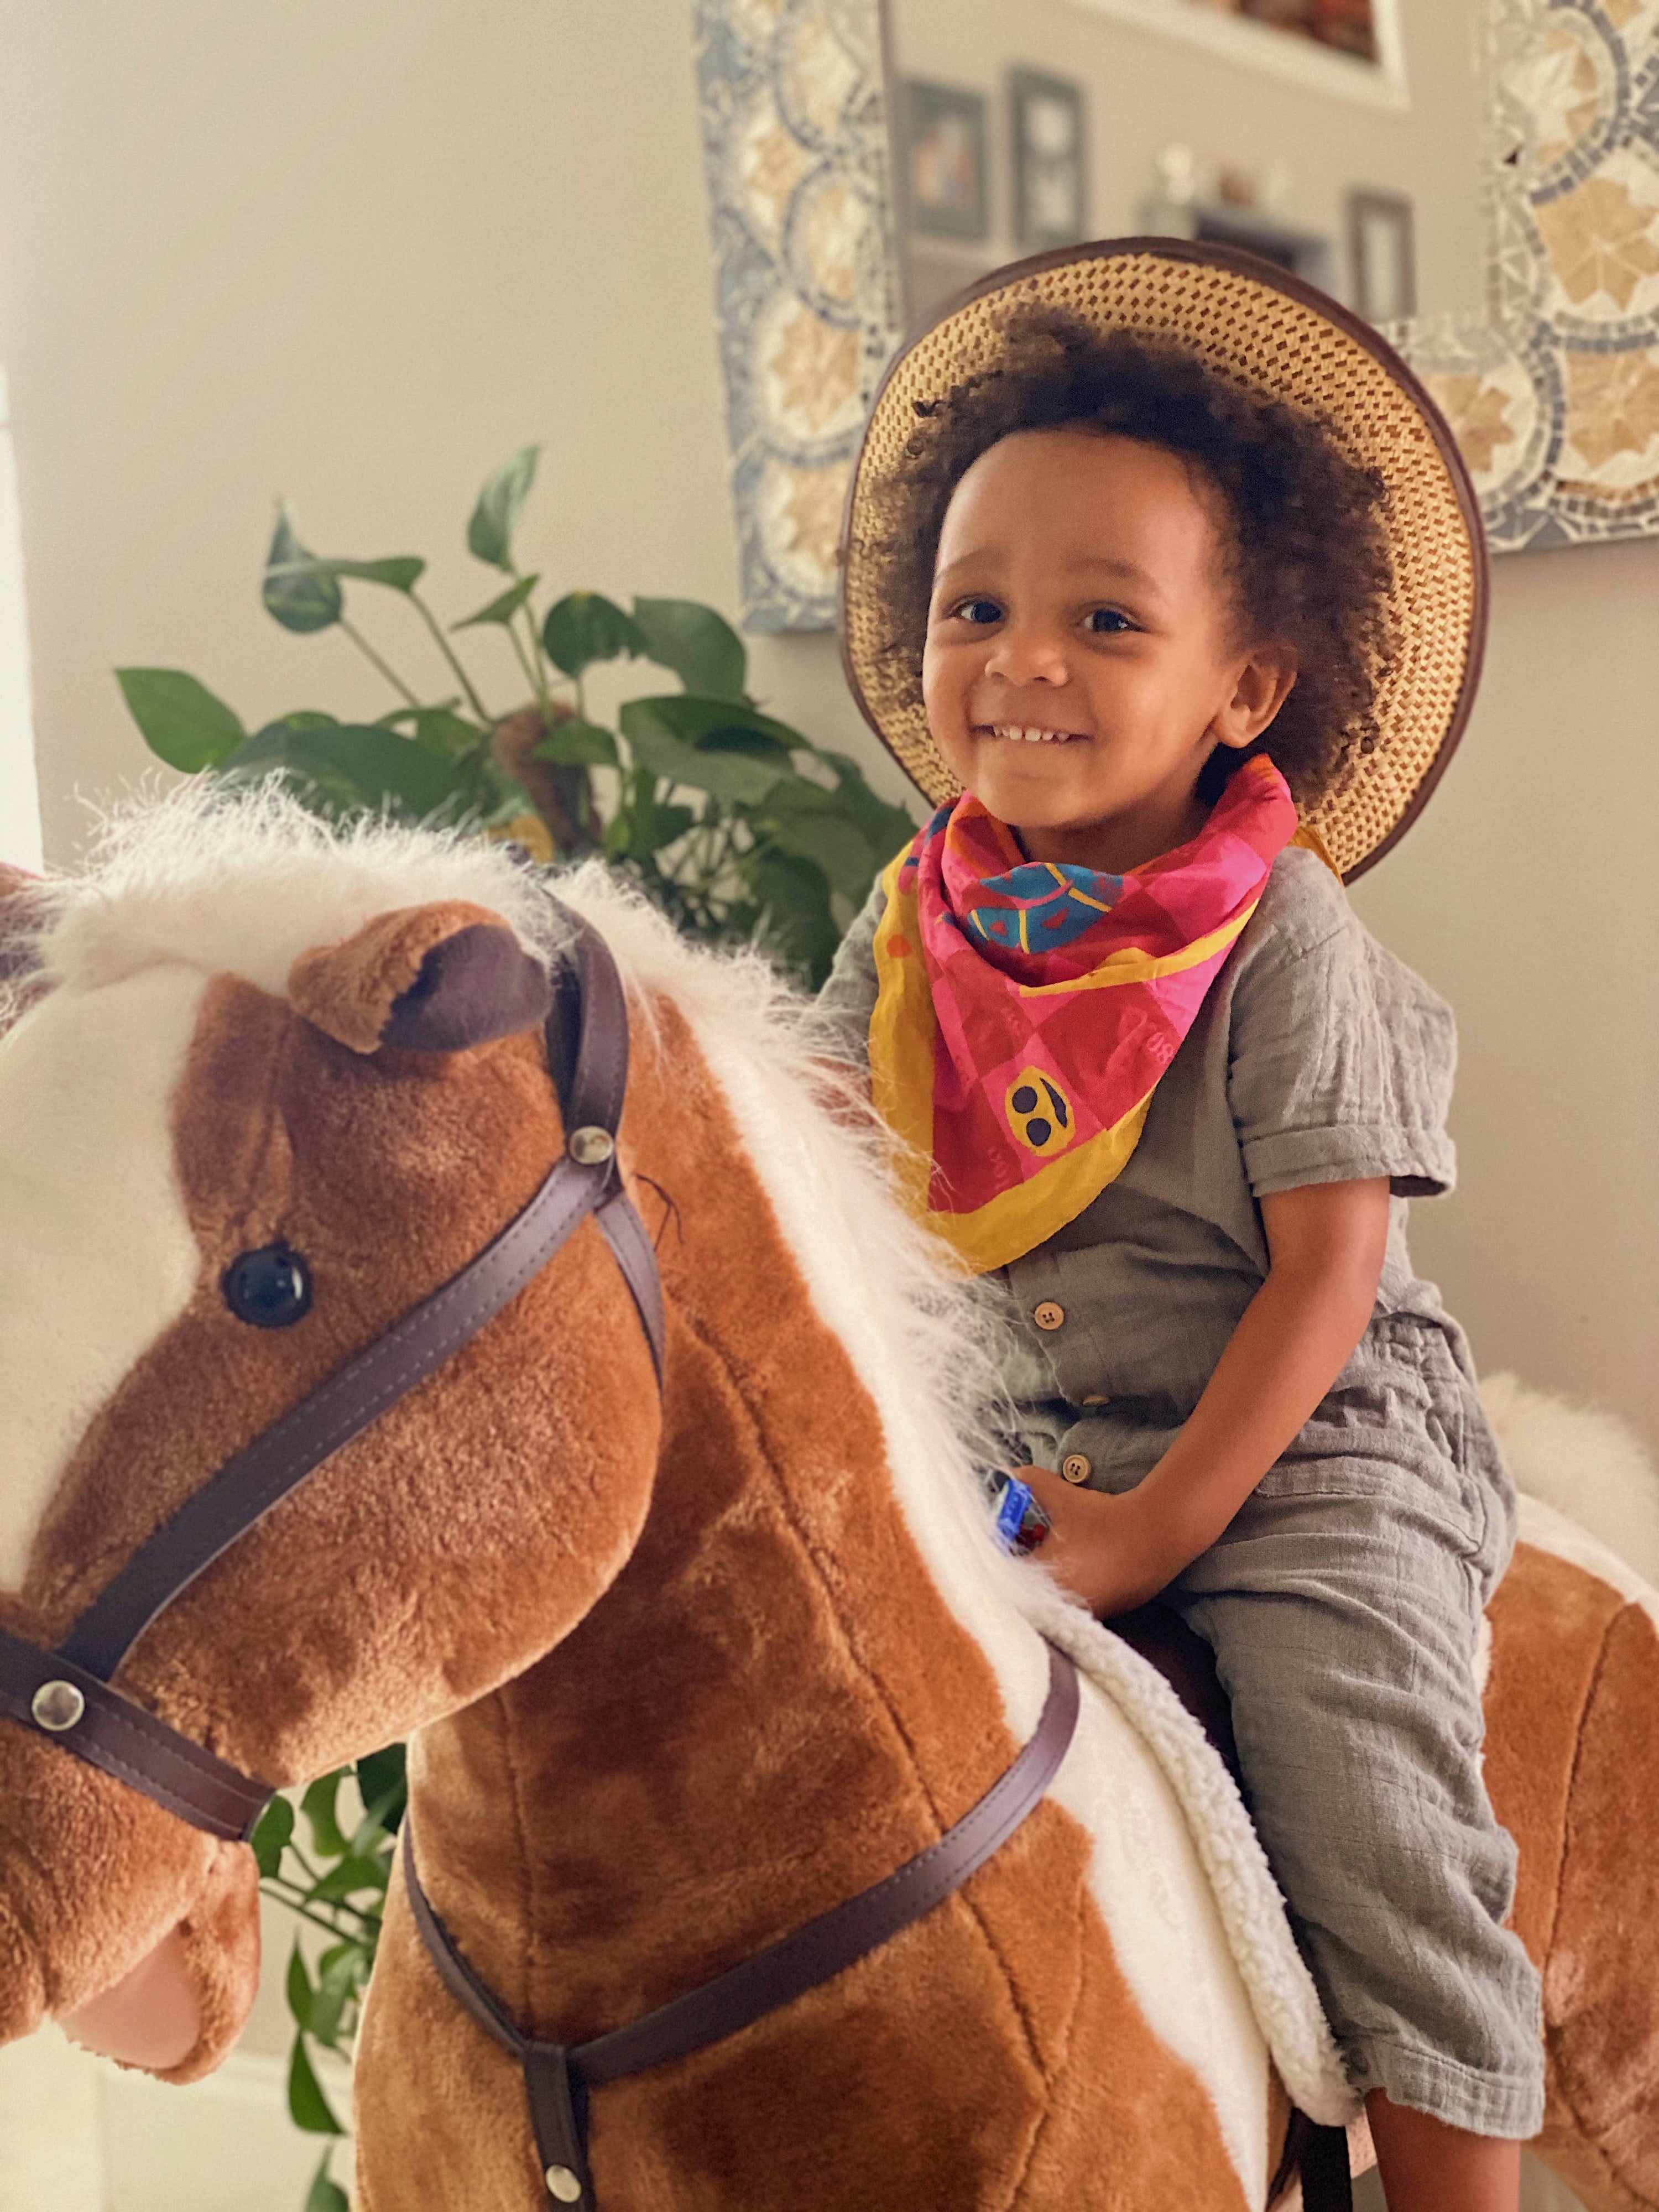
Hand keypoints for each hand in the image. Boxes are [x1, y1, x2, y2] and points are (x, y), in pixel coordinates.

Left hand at [1012, 1467, 1175, 1616]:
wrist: (1157, 1534)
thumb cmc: (1105, 1518)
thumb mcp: (1064, 1497)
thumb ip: (1032, 1483)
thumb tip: (1014, 1475)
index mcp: (1042, 1580)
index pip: (1003, 1577)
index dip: (998, 1558)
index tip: (1005, 1541)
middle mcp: (1059, 1605)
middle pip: (1023, 1594)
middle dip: (1020, 1570)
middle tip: (1025, 1546)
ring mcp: (1082, 1614)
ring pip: (1049, 1603)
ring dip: (1044, 1582)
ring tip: (1051, 1555)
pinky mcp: (1103, 1614)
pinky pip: (1073, 1606)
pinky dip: (1068, 1589)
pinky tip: (1075, 1567)